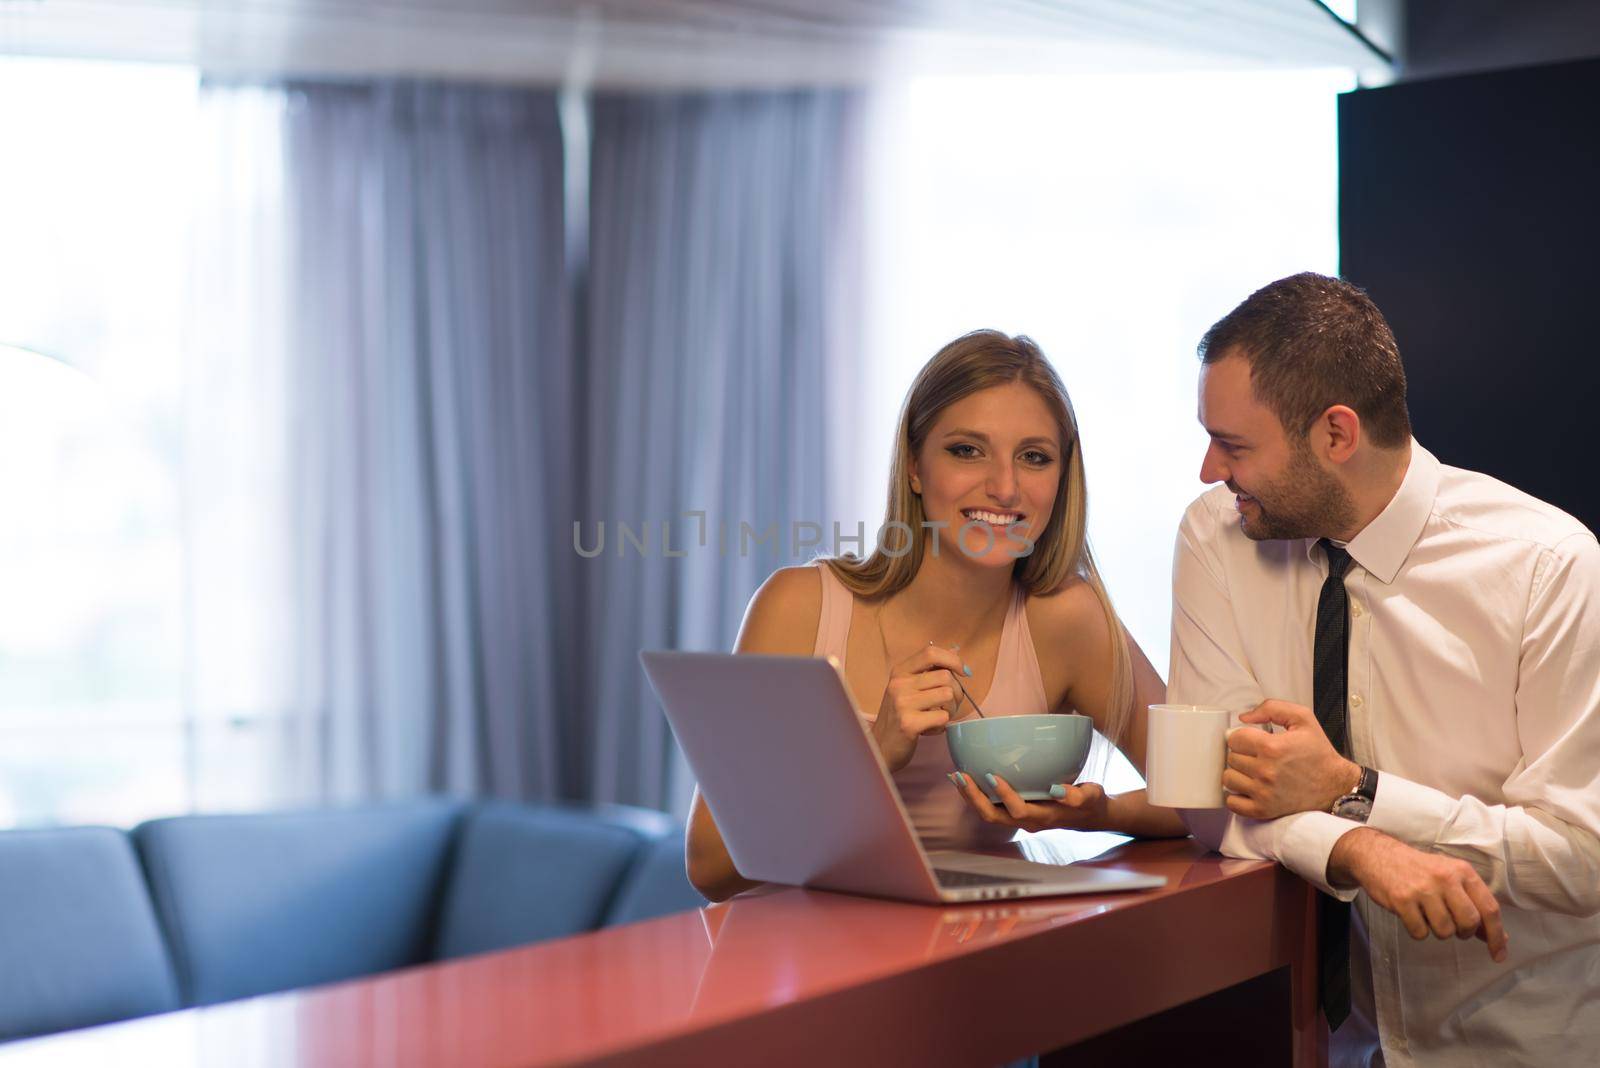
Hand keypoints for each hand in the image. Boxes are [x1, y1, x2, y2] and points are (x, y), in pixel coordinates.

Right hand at [872, 643, 963, 771]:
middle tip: (948, 705)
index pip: (931, 653)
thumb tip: (955, 653)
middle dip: (957, 692)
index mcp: (900, 672)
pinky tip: (929, 728)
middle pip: (945, 676)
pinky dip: (941, 725)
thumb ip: (929, 671)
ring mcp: (903, 703)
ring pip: (948, 695)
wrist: (880, 746)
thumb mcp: (907, 688)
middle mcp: (899, 684)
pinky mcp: (909, 723)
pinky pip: (943, 716)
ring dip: (950, 709)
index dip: (953, 660)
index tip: (963, 672)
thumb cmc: (899, 716)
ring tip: (937, 716)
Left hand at [950, 771, 1113, 833]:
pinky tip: (965, 777)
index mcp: (1044, 818)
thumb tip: (1058, 790)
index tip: (992, 775)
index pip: (1018, 811)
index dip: (1004, 796)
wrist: (1088, 814)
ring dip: (970, 796)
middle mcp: (1027, 821)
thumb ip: (1078, 795)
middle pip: (993, 816)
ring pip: (988, 813)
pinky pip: (990, 806)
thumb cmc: (1090, 803)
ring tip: (955, 776)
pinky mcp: (1014, 811)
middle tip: (960, 775)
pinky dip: (975, 793)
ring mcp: (1018, 818)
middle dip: (974, 798)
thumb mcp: (1091, 796)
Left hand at [1223, 700, 1360, 818]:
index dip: (1243, 737)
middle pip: (1231, 758)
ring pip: (1228, 779)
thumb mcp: (1302, 718)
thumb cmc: (1318, 753)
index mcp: (1272, 747)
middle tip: (1258, 756)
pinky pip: (1232, 803)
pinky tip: (1250, 788)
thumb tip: (1244, 717)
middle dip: (1242, 754)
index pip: (1234, 738)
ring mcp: (1263, 793)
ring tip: (1253, 771)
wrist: (1335, 785)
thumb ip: (1271, 708)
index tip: (1253, 741)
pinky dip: (1237, 796)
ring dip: (1238, 774)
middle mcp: (1266, 771)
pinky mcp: (1263, 810)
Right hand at [1329, 828, 1507, 962]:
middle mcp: (1445, 878)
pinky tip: (1412, 915)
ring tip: (1428, 915)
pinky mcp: (1402, 900)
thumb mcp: (1450, 878)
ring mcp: (1423, 889)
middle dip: (1464, 932)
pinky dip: (1418, 930)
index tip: (1498, 954)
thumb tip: (1497, 937)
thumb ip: (1473, 904)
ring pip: (1445, 931)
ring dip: (1438, 931)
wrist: (1377, 855)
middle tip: (1453, 926)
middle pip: (1469, 922)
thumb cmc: (1419, 870)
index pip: (1489, 908)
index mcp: (1462, 871)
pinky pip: (1420, 932)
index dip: (1497, 936)